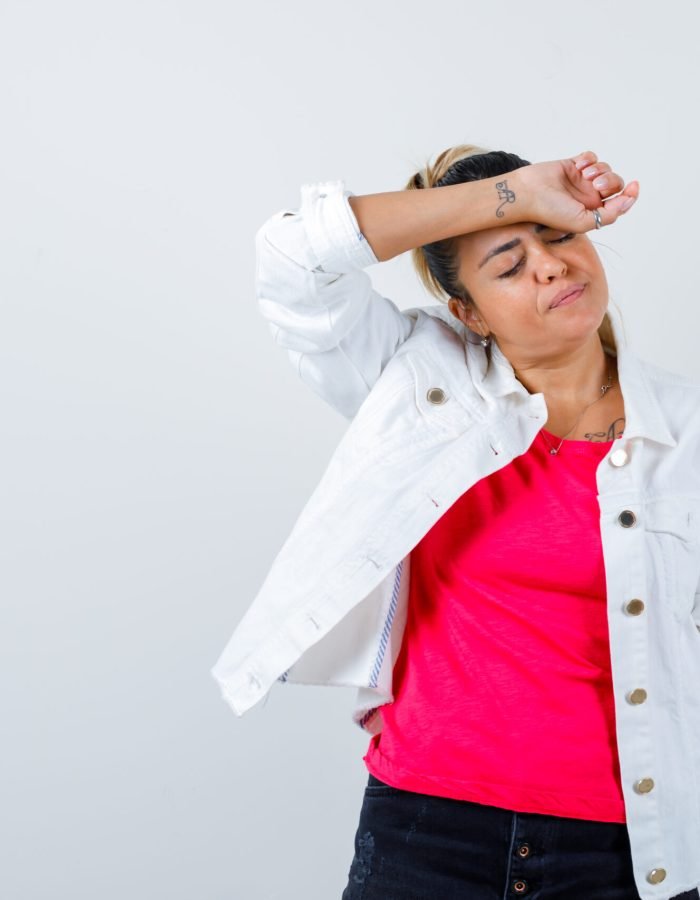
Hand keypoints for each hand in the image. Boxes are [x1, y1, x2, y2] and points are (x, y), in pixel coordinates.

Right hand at [512, 150, 639, 232]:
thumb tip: (628, 202)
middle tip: (597, 185)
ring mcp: (581, 180)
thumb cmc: (550, 211)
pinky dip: (588, 159)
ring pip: (605, 168)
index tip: (634, 186)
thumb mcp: (582, 222)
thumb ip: (608, 215)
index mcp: (592, 211)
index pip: (619, 202)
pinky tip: (577, 166)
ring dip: (599, 169)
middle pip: (615, 184)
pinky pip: (591, 157)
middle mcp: (588, 196)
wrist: (527, 193)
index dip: (630, 195)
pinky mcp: (573, 165)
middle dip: (610, 181)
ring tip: (584, 174)